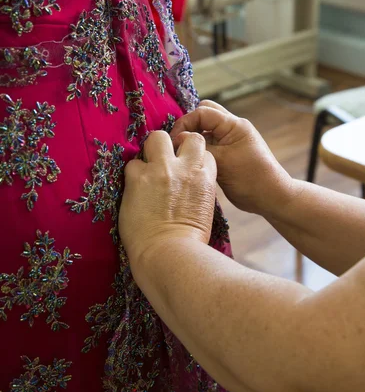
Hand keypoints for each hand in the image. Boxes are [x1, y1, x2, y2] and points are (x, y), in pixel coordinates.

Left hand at [119, 130, 216, 269]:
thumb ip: (198, 190)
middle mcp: (185, 168)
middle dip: (175, 146)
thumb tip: (187, 187)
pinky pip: (132, 164)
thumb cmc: (190, 241)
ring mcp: (161, 170)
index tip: (184, 170)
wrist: (170, 254)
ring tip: (146, 172)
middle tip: (163, 163)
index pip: (203, 152)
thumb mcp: (204, 209)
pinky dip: (132, 176)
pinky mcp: (138, 178)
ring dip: (151, 152)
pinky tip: (134, 191)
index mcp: (205, 178)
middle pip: (185, 137)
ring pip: (156, 138)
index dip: (192, 159)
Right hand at [171, 100, 292, 215]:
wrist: (270, 198)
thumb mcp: (222, 163)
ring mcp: (230, 141)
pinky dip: (199, 150)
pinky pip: (209, 144)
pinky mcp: (227, 154)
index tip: (174, 140)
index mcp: (234, 125)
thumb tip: (177, 140)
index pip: (203, 111)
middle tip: (178, 144)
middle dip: (189, 126)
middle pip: (204, 115)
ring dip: (194, 139)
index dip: (185, 123)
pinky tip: (191, 161)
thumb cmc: (251, 179)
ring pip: (205, 130)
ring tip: (182, 153)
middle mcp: (232, 129)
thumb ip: (199, 149)